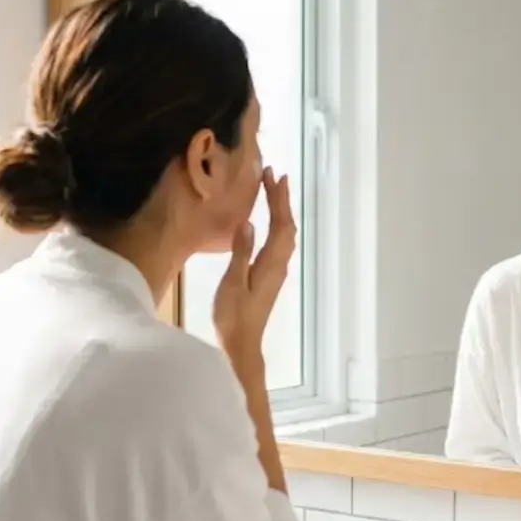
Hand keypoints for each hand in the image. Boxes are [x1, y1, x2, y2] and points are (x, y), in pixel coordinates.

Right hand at [212, 168, 296, 363]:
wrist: (241, 345)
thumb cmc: (233, 316)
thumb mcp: (233, 283)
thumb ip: (241, 252)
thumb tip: (250, 223)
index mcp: (271, 262)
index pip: (279, 223)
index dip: (277, 198)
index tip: (271, 175)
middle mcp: (279, 264)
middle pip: (286, 226)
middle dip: (281, 199)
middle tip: (273, 175)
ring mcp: (276, 271)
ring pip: (285, 234)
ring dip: (281, 211)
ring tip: (274, 191)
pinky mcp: (270, 276)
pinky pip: (279, 243)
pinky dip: (278, 225)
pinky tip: (270, 222)